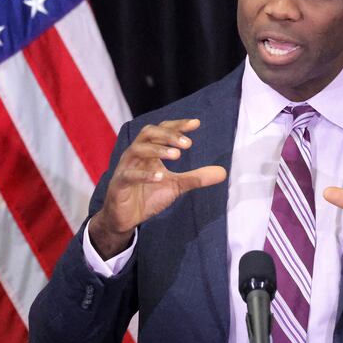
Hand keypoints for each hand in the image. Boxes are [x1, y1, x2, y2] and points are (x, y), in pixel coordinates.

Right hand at [89, 119, 226, 257]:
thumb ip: (196, 177)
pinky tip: (160, 176)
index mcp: (149, 151)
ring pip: (137, 150)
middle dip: (168, 135)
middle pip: (149, 134)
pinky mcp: (119, 184)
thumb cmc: (148, 195)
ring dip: (158, 150)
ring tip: (177, 156)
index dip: (178, 125)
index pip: (162, 130)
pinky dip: (144, 174)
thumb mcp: (176, 186)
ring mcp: (126, 168)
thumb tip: (224, 172)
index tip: (196, 123)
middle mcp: (136, 154)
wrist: (125, 218)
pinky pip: (129, 175)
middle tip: (188, 144)